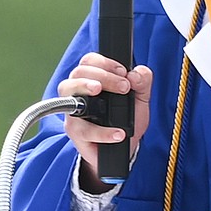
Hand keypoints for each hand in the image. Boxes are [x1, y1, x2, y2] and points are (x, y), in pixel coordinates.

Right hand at [57, 53, 152, 193]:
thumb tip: (135, 74)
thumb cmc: (126, 119)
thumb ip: (143, 81)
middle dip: (102, 75)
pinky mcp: (76, 133)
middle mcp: (78, 92)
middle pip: (78, 72)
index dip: (105, 62)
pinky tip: (118, 133)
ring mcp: (74, 112)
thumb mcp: (140, 98)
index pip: (89, 61)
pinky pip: (83, 129)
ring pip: (68, 92)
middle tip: (124, 86)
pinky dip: (102, 131)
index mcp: (92, 79)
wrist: (124, 149)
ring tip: (100, 90)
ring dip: (85, 86)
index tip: (123, 71)